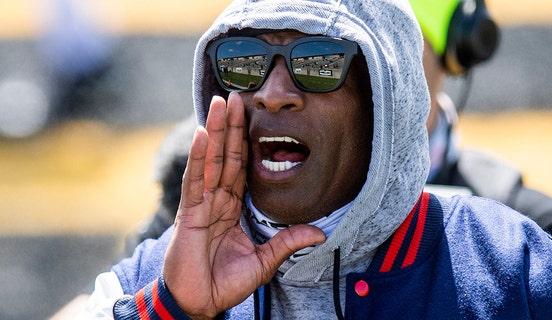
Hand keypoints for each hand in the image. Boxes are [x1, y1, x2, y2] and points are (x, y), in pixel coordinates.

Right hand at [162, 93, 325, 318]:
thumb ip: (288, 242)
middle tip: (235, 95)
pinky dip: (200, 158)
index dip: (245, 141)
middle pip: (225, 156)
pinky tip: (204, 135)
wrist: (200, 303)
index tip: (251, 116)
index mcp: (233, 206)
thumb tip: (321, 233)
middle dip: (230, 126)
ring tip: (219, 103)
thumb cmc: (226, 283)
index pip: (240, 167)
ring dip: (216, 131)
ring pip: (211, 161)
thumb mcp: (266, 261)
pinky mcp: (190, 214)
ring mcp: (202, 204)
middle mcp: (217, 200)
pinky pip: (196, 181)